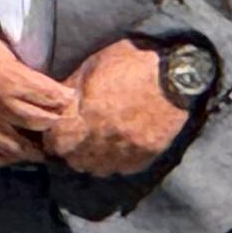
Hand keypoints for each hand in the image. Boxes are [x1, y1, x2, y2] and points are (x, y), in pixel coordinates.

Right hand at [0, 30, 75, 168]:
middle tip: (60, 123)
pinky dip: (4, 158)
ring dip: (34, 148)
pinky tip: (11, 154)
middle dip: (55, 123)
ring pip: (18, 147)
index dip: (65, 99)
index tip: (69, 99)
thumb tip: (42, 84)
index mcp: (11, 81)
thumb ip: (21, 70)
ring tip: (41, 146)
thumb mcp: (0, 49)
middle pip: (41, 123)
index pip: (52, 97)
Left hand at [45, 39, 192, 176]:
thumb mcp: (92, 67)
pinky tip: (117, 150)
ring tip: (94, 148)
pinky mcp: (149, 152)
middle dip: (70, 152)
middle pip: (75, 160)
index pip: (56, 142)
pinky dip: (117, 162)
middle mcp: (105, 135)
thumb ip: (70, 91)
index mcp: (88, 113)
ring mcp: (129, 147)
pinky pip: (125, 168)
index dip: (54, 139)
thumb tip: (53, 107)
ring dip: (92, 161)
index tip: (57, 135)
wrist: (179, 71)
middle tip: (75, 142)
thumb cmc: (132, 63)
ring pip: (99, 169)